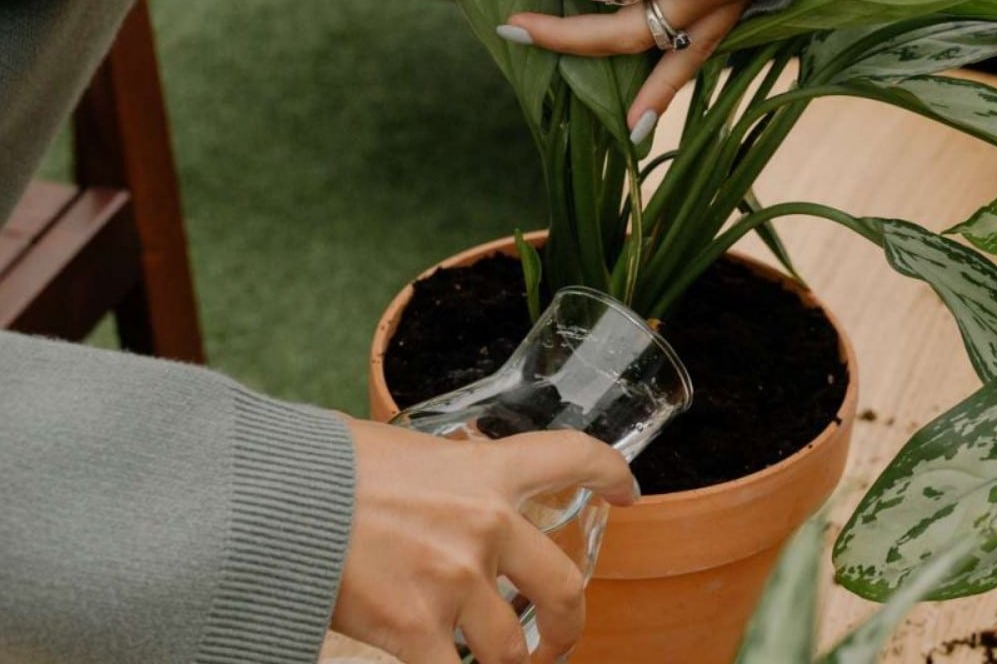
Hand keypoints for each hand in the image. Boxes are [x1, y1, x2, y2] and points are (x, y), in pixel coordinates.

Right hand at [331, 420, 636, 663]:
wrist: (272, 496)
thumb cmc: (325, 465)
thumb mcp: (403, 450)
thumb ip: (442, 474)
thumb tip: (442, 485)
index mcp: (485, 470)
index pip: (572, 457)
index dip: (610, 474)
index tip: (627, 491)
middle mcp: (485, 526)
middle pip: (563, 588)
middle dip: (568, 624)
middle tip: (559, 638)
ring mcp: (454, 582)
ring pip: (510, 648)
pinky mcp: (415, 630)